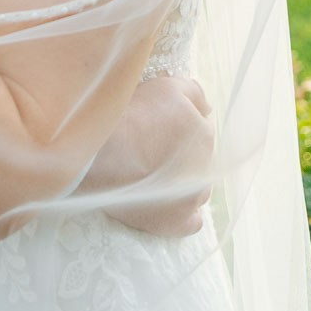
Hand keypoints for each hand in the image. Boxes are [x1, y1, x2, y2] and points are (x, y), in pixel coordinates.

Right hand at [88, 75, 213, 237]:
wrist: (103, 155)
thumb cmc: (132, 117)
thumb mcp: (165, 87)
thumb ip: (193, 92)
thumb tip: (206, 107)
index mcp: (203, 134)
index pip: (198, 125)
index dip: (177, 121)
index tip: (157, 121)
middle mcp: (205, 168)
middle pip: (197, 157)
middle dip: (181, 151)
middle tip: (151, 145)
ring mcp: (193, 198)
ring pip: (196, 187)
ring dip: (183, 180)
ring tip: (154, 174)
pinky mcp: (177, 223)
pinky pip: (191, 220)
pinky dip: (182, 212)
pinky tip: (166, 202)